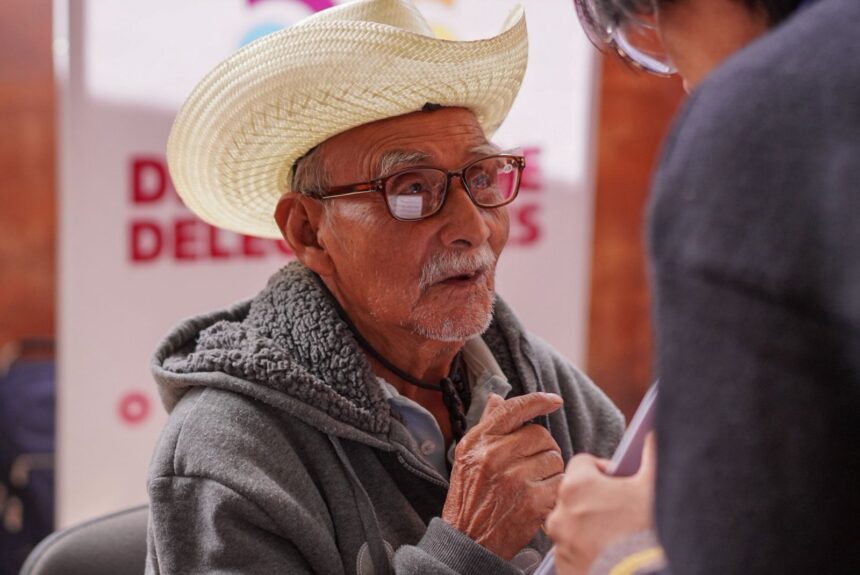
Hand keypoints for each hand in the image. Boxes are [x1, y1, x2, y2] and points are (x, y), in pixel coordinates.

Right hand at [442, 392, 564, 559]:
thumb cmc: (468, 496)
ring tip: (534, 482)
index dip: (538, 401)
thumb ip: (486, 425)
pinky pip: (560, 483)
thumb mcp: (467, 456)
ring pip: (554, 458)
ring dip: (551, 469)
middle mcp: (494, 456)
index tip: (553, 400)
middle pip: (541, 435)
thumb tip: (497, 398)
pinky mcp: (532, 502)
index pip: (514, 409)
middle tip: (533, 463)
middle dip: (543, 447)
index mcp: (479, 441)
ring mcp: (514, 479)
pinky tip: (540, 497)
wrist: (467, 540)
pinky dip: (555, 490)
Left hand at [545, 433, 656, 574]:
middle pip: (577, 495)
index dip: (604, 469)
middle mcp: (561, 512)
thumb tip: (654, 432)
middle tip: (623, 511)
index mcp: (578, 485)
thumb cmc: (648, 532)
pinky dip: (586, 551)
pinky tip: (609, 554)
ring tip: (618, 536)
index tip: (620, 481)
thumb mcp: (655, 486)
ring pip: (573, 524)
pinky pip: (572, 551)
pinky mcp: (563, 567)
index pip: (583, 463)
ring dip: (590, 526)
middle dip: (597, 499)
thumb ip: (652, 453)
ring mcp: (560, 543)